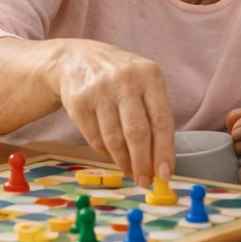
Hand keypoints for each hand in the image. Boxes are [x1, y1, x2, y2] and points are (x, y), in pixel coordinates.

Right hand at [50, 39, 175, 188]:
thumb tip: (162, 162)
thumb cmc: (119, 78)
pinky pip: (95, 138)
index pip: (162, 120)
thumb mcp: (143, 83)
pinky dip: (105, 152)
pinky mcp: (78, 102)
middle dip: (143, 163)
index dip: (164, 151)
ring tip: (130, 171)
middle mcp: (125, 80)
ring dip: (124, 162)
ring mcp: (99, 90)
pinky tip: (112, 153)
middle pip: (137, 133)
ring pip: (115, 139)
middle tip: (145, 182)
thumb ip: (155, 116)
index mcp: (149, 75)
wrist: (75, 59)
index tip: (165, 174)